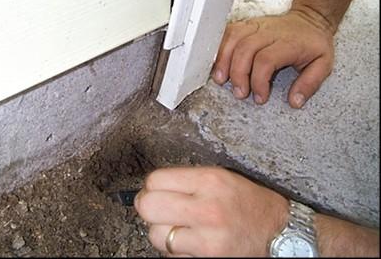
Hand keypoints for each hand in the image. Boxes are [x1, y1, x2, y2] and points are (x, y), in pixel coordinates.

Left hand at [134, 166, 288, 256]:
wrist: (281, 234)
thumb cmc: (250, 204)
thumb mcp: (222, 178)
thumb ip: (187, 181)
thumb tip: (152, 187)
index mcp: (210, 181)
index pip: (155, 180)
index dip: (152, 186)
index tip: (157, 191)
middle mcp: (207, 208)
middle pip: (148, 207)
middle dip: (149, 208)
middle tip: (159, 210)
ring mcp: (207, 238)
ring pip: (156, 235)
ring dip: (163, 233)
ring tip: (182, 228)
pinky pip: (172, 256)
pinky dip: (177, 251)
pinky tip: (192, 242)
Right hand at [211, 10, 334, 107]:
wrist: (310, 17)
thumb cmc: (313, 43)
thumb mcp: (323, 64)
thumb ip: (310, 84)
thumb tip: (295, 101)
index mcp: (289, 42)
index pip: (266, 60)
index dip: (258, 81)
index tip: (260, 97)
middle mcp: (270, 32)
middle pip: (245, 49)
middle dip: (238, 74)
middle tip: (240, 92)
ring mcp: (256, 25)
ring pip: (233, 38)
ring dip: (223, 60)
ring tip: (221, 79)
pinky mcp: (247, 24)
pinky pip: (228, 32)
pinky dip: (220, 47)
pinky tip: (218, 62)